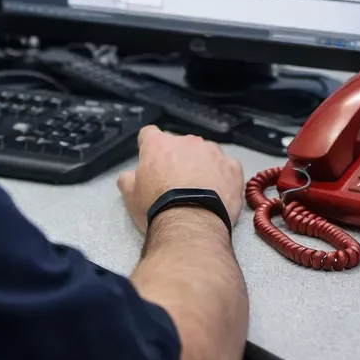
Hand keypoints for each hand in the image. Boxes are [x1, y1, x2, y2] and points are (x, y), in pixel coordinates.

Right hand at [118, 126, 244, 234]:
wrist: (191, 224)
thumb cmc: (158, 208)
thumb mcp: (130, 196)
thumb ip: (127, 179)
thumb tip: (127, 177)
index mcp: (159, 145)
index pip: (149, 134)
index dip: (149, 147)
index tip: (151, 160)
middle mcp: (187, 142)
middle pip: (181, 146)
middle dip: (178, 160)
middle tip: (176, 185)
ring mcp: (213, 153)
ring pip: (206, 154)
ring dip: (202, 167)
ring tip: (199, 193)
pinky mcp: (232, 168)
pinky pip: (228, 167)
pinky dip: (224, 177)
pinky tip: (219, 194)